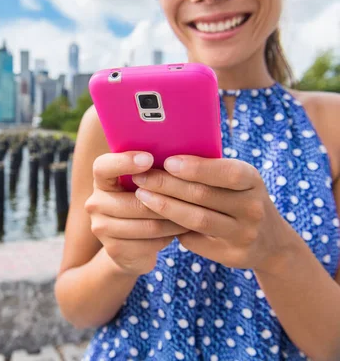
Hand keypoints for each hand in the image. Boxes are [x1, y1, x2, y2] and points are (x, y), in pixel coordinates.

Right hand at [85, 151, 189, 276]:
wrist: (131, 246)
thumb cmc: (143, 204)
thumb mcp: (143, 185)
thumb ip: (151, 170)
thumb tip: (180, 155)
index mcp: (101, 180)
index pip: (103, 167)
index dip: (124, 162)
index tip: (149, 158)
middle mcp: (95, 203)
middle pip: (134, 201)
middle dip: (167, 200)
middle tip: (194, 195)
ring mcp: (101, 228)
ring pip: (146, 224)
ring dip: (174, 220)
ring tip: (194, 214)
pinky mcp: (113, 249)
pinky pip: (149, 243)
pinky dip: (169, 237)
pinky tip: (181, 231)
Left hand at [132, 156, 297, 273]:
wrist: (270, 241)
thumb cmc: (238, 198)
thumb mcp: (236, 181)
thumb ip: (209, 171)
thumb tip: (162, 156)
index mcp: (252, 180)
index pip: (226, 172)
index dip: (196, 168)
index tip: (167, 162)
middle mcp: (252, 208)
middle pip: (203, 195)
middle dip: (167, 185)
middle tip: (141, 178)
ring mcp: (244, 234)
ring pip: (196, 219)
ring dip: (164, 206)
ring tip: (141, 195)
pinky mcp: (232, 255)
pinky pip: (195, 240)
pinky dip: (172, 227)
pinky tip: (152, 218)